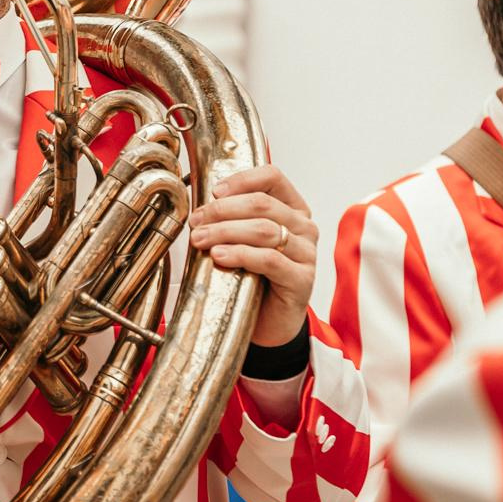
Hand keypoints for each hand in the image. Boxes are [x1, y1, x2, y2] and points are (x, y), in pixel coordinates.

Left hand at [187, 165, 317, 348]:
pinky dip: (240, 254)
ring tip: (200, 239)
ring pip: (264, 230)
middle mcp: (304, 227)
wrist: (267, 324)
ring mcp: (306, 254)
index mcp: (292, 209)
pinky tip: (219, 256)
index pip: (273, 177)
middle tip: (196, 221)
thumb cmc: (254, 278)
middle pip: (262, 204)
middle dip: (222, 210)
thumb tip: (200, 206)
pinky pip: (270, 259)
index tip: (214, 192)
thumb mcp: (242, 241)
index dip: (242, 180)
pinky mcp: (302, 280)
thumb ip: (232, 219)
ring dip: (225, 231)